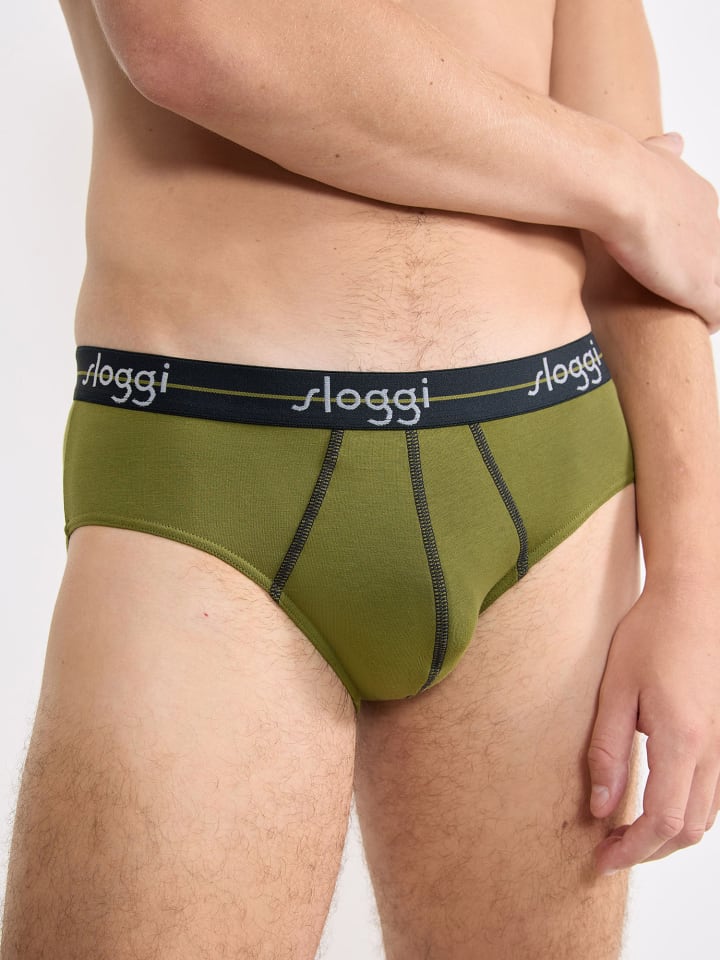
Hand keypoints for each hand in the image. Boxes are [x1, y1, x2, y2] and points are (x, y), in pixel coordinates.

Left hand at [588, 577, 719, 872]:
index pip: (664, 822)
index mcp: (683, 741)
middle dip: (648, 850)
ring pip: (706, 818)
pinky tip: (653, 802)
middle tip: (607, 850)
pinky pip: (711, 794)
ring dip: (667, 835)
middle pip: (689, 831)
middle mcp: (713, 751)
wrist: (694, 601)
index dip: (632, 850)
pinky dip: (684, 812)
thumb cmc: (653, 635)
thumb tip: (600, 805)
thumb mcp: (615, 690)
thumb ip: (607, 751)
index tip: (602, 859)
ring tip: (625, 830)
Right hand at [600, 132, 719, 332]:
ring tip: (697, 314)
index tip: (675, 261)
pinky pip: (718, 312)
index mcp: (701, 199)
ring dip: (713, 300)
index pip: (707, 230)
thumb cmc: (621, 170)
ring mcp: (710, 259)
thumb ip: (665, 150)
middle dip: (708, 275)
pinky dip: (713, 321)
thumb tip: (675, 141)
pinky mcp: (698, 286)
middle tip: (685, 290)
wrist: (617, 185)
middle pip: (719, 258)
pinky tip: (700, 326)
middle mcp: (713, 227)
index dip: (693, 249)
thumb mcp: (652, 150)